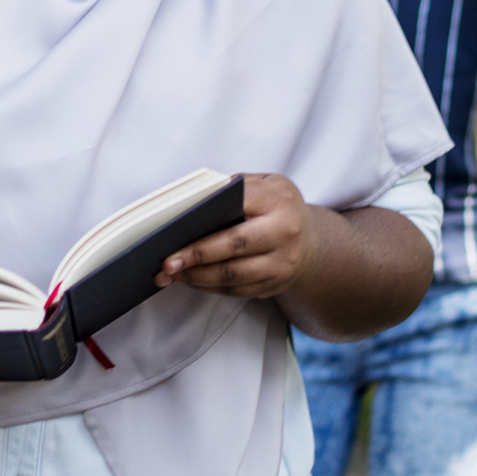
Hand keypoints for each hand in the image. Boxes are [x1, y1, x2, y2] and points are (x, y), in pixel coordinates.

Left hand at [161, 173, 312, 303]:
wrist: (310, 241)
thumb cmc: (276, 207)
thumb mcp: (264, 185)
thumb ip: (233, 188)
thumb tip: (189, 206)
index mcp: (278, 199)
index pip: (236, 206)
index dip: (204, 220)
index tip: (173, 230)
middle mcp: (285, 232)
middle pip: (233, 246)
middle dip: (196, 256)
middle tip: (166, 262)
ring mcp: (282, 263)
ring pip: (233, 275)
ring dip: (197, 277)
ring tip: (170, 275)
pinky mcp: (275, 285)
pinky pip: (236, 290)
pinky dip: (209, 287)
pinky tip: (190, 280)